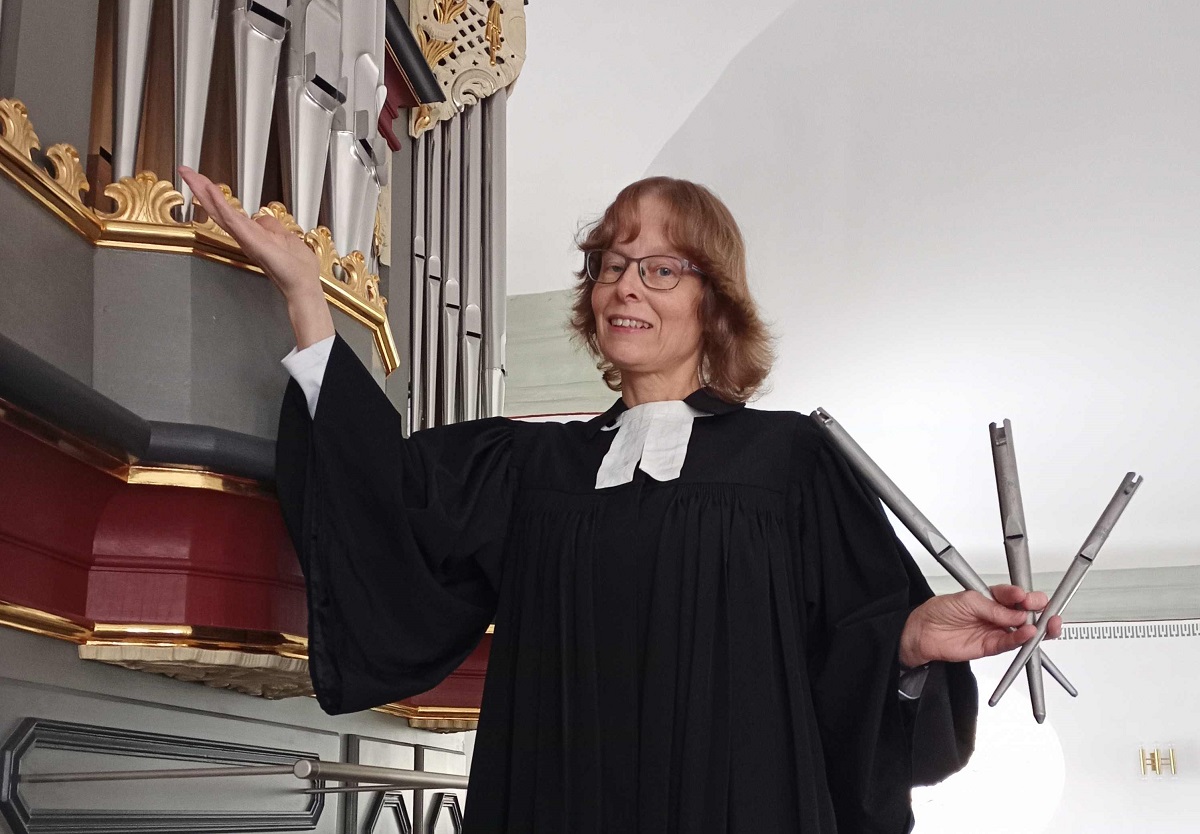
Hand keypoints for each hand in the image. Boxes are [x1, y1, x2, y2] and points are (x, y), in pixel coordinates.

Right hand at [179, 166, 332, 346]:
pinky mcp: (250, 241)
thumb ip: (272, 227)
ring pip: (220, 211)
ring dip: (204, 192)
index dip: (213, 195)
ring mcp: (246, 238)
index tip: (201, 179)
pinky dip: (220, 204)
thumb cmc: (296, 268)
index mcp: (252, 233)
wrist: (302, 284)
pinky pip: (232, 219)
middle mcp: (245, 236)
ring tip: (190, 175)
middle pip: (217, 209)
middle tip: (185, 171)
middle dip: (200, 188)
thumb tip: (264, 218)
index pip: (228, 210)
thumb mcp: (285, 238)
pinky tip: (210, 191)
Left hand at [898, 584, 1062, 667]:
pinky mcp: (991, 646)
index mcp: (991, 598)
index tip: (1028, 596)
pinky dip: (1021, 639)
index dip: (1025, 596)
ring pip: (1023, 630)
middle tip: (1044, 609)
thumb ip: (992, 609)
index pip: (1015, 595)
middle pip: (1025, 613)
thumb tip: (1016, 613)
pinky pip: (1011, 643)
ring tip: (1044, 624)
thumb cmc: (939, 611)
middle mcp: (996, 614)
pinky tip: (1029, 634)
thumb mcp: (966, 601)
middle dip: (1039, 610)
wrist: (922, 632)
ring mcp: (995, 630)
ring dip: (1037, 627)